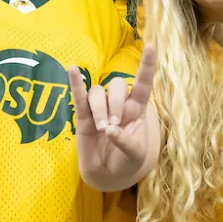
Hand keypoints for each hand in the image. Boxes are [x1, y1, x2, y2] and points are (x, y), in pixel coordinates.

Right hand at [70, 45, 156, 187]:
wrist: (107, 175)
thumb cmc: (126, 161)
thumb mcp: (135, 155)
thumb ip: (126, 142)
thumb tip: (109, 130)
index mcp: (136, 110)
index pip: (143, 84)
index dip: (147, 66)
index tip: (151, 46)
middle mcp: (118, 104)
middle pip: (116, 86)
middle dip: (114, 104)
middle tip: (111, 127)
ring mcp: (99, 108)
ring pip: (97, 92)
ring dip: (100, 109)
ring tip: (101, 129)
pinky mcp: (82, 114)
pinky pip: (79, 95)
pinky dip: (75, 82)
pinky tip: (71, 69)